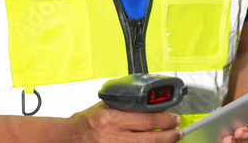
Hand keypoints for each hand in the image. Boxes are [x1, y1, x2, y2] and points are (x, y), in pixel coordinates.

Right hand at [63, 101, 183, 141]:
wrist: (69, 138)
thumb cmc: (86, 122)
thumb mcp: (104, 108)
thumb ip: (124, 108)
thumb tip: (150, 107)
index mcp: (110, 119)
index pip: (146, 120)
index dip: (165, 120)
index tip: (174, 118)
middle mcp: (112, 137)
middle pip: (151, 139)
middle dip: (170, 135)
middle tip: (178, 131)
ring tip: (171, 139)